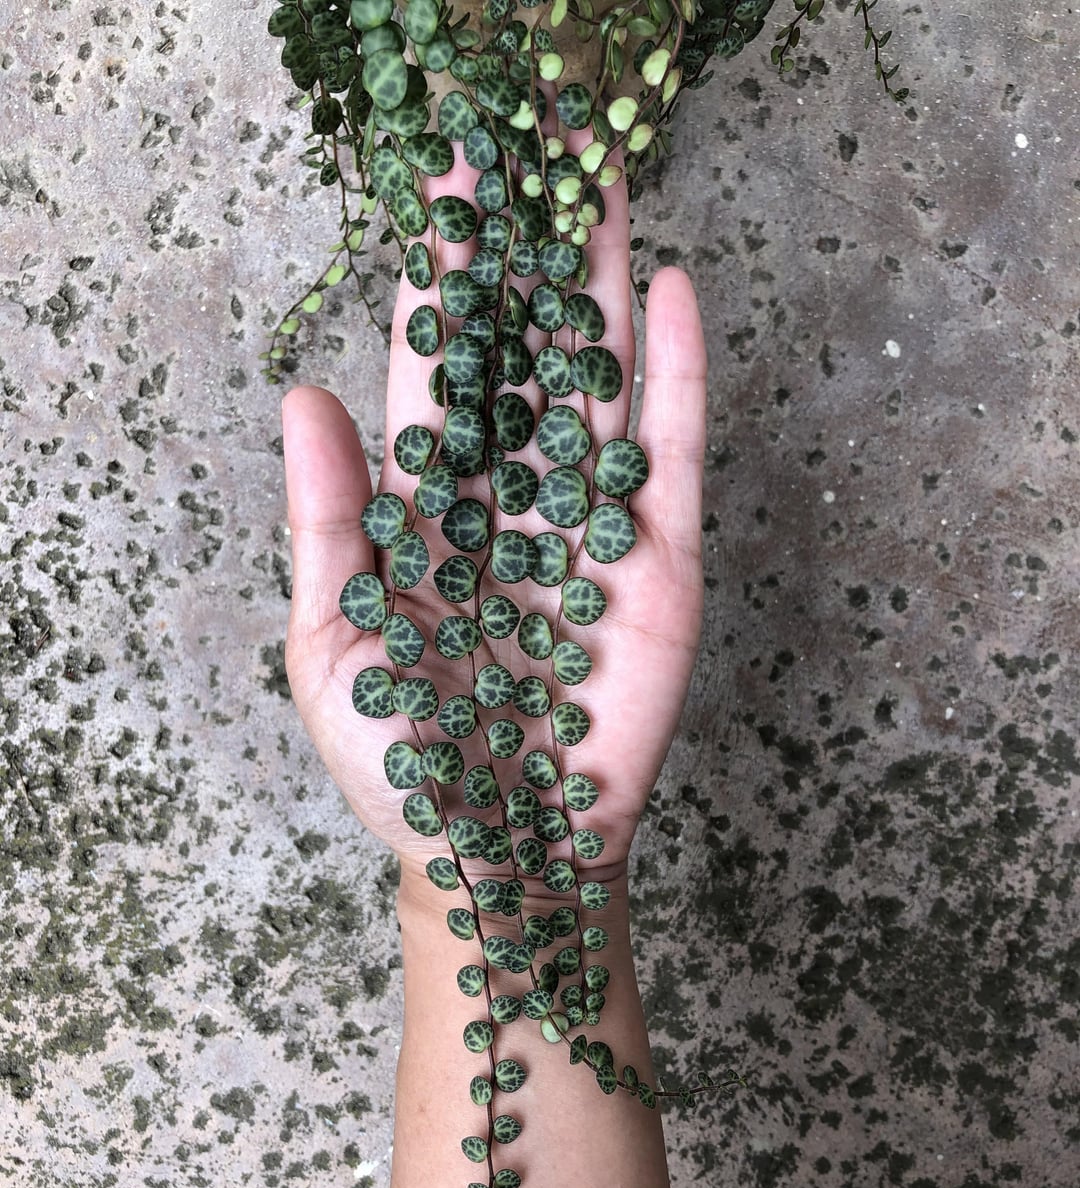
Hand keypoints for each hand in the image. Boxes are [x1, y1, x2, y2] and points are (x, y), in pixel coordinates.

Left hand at [282, 149, 706, 889]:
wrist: (504, 853)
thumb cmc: (404, 765)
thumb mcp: (334, 647)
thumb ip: (327, 526)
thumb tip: (302, 397)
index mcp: (429, 514)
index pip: (434, 380)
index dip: (436, 290)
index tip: (438, 194)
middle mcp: (513, 502)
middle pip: (523, 358)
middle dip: (524, 259)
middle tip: (526, 147)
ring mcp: (593, 526)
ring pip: (601, 381)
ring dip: (602, 282)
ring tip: (599, 178)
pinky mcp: (664, 563)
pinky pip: (675, 454)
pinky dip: (680, 375)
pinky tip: (675, 287)